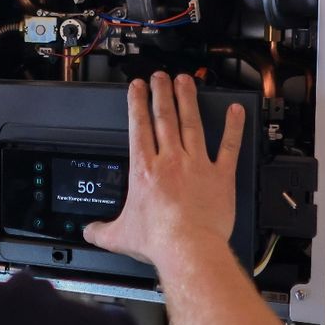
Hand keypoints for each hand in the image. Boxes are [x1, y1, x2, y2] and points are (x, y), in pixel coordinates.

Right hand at [82, 75, 243, 269]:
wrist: (189, 248)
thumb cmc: (158, 240)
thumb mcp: (119, 235)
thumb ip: (101, 230)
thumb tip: (88, 231)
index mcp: (145, 170)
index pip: (139, 127)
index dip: (137, 103)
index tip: (138, 87)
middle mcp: (171, 161)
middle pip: (164, 118)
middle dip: (161, 93)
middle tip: (161, 76)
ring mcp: (197, 165)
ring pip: (192, 124)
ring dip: (188, 100)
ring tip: (186, 82)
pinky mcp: (220, 176)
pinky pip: (229, 147)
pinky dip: (233, 127)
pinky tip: (236, 110)